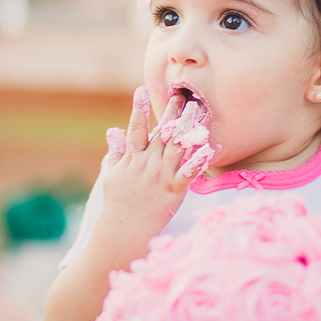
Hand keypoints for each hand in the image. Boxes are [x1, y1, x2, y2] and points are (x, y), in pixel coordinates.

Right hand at [98, 88, 200, 239]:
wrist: (124, 230)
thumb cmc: (118, 202)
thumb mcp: (112, 175)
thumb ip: (116, 152)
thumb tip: (112, 131)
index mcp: (132, 158)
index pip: (135, 129)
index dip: (138, 109)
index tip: (141, 90)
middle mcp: (147, 164)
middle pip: (162, 133)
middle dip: (171, 112)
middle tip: (182, 94)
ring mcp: (161, 176)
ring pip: (177, 147)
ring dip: (188, 128)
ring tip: (197, 110)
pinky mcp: (174, 190)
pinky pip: (189, 172)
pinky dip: (198, 160)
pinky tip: (208, 148)